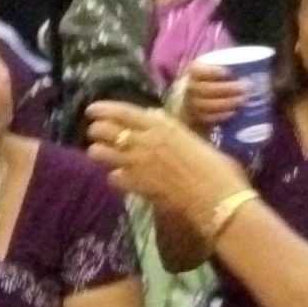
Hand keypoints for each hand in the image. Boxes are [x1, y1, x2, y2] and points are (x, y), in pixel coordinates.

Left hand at [84, 101, 244, 225]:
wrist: (216, 196)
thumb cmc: (214, 164)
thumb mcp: (191, 136)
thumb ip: (168, 125)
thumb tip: (152, 116)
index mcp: (160, 126)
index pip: (123, 112)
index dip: (104, 109)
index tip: (91, 110)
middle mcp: (144, 141)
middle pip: (106, 131)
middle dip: (97, 131)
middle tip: (95, 133)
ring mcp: (138, 164)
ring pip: (102, 153)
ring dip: (99, 152)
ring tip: (100, 153)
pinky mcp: (136, 185)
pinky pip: (113, 178)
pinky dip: (114, 177)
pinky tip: (119, 177)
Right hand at [176, 64, 246, 131]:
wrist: (200, 101)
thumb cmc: (216, 81)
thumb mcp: (218, 70)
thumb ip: (232, 66)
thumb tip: (256, 64)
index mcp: (195, 71)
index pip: (198, 70)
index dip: (212, 72)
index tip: (229, 73)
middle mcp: (191, 88)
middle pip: (206, 89)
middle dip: (226, 89)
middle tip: (245, 88)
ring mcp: (192, 105)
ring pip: (207, 105)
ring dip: (226, 103)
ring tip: (242, 100)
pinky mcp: (198, 119)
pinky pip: (208, 119)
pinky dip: (221, 116)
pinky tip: (234, 112)